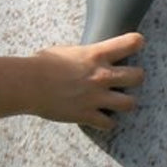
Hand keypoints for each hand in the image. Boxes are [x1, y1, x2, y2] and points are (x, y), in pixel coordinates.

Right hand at [30, 32, 145, 130]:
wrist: (28, 84)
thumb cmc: (42, 63)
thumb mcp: (68, 51)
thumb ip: (85, 55)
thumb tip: (88, 56)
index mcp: (97, 54)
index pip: (132, 42)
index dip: (137, 43)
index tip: (136, 44)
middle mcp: (102, 75)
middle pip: (138, 76)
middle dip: (136, 78)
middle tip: (127, 80)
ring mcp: (96, 97)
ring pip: (130, 103)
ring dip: (126, 102)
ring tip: (119, 101)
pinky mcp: (87, 115)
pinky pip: (108, 123)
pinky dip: (107, 122)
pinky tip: (102, 118)